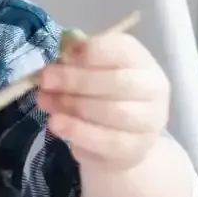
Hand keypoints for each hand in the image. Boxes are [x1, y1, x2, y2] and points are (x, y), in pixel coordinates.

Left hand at [35, 30, 171, 172]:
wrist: (118, 137)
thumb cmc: (99, 92)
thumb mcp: (87, 68)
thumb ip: (76, 55)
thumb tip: (65, 46)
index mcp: (141, 61)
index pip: (124, 50)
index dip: (92, 51)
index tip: (64, 55)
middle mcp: (153, 89)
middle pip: (119, 82)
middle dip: (75, 80)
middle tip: (44, 80)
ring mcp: (149, 122)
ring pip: (115, 113)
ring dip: (73, 106)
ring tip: (44, 102)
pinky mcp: (136, 150)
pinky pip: (108, 142)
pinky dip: (78, 131)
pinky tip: (56, 123)